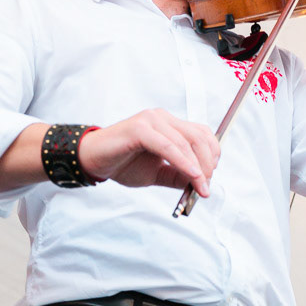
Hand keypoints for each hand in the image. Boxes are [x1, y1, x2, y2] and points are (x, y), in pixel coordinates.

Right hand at [78, 110, 220, 195]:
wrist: (93, 162)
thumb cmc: (123, 163)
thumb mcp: (158, 173)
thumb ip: (178, 175)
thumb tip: (201, 183)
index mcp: (169, 125)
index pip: (202, 134)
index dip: (212, 155)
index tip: (210, 179)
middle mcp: (162, 118)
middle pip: (199, 137)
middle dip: (208, 164)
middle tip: (206, 187)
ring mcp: (151, 120)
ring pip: (186, 142)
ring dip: (198, 167)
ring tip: (200, 187)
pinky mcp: (140, 129)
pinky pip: (168, 146)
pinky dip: (182, 161)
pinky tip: (191, 175)